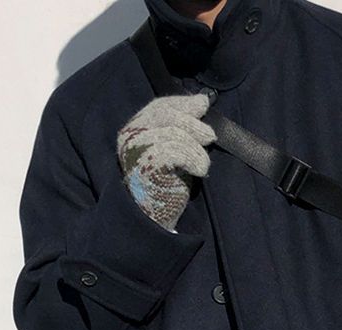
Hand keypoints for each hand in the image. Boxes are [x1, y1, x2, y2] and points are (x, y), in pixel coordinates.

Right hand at [116, 92, 216, 230]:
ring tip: (203, 163)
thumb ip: (181, 127)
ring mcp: (136, 151)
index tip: (203, 105)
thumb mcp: (174, 149)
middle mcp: (130, 137)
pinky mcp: (147, 165)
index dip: (183, 103)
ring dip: (196, 147)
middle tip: (210, 136)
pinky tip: (200, 171)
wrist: (155, 217)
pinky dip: (195, 159)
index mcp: (133, 130)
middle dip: (193, 123)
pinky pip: (177, 151)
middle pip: (166, 115)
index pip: (159, 106)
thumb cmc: (166, 183)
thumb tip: (202, 100)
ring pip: (174, 133)